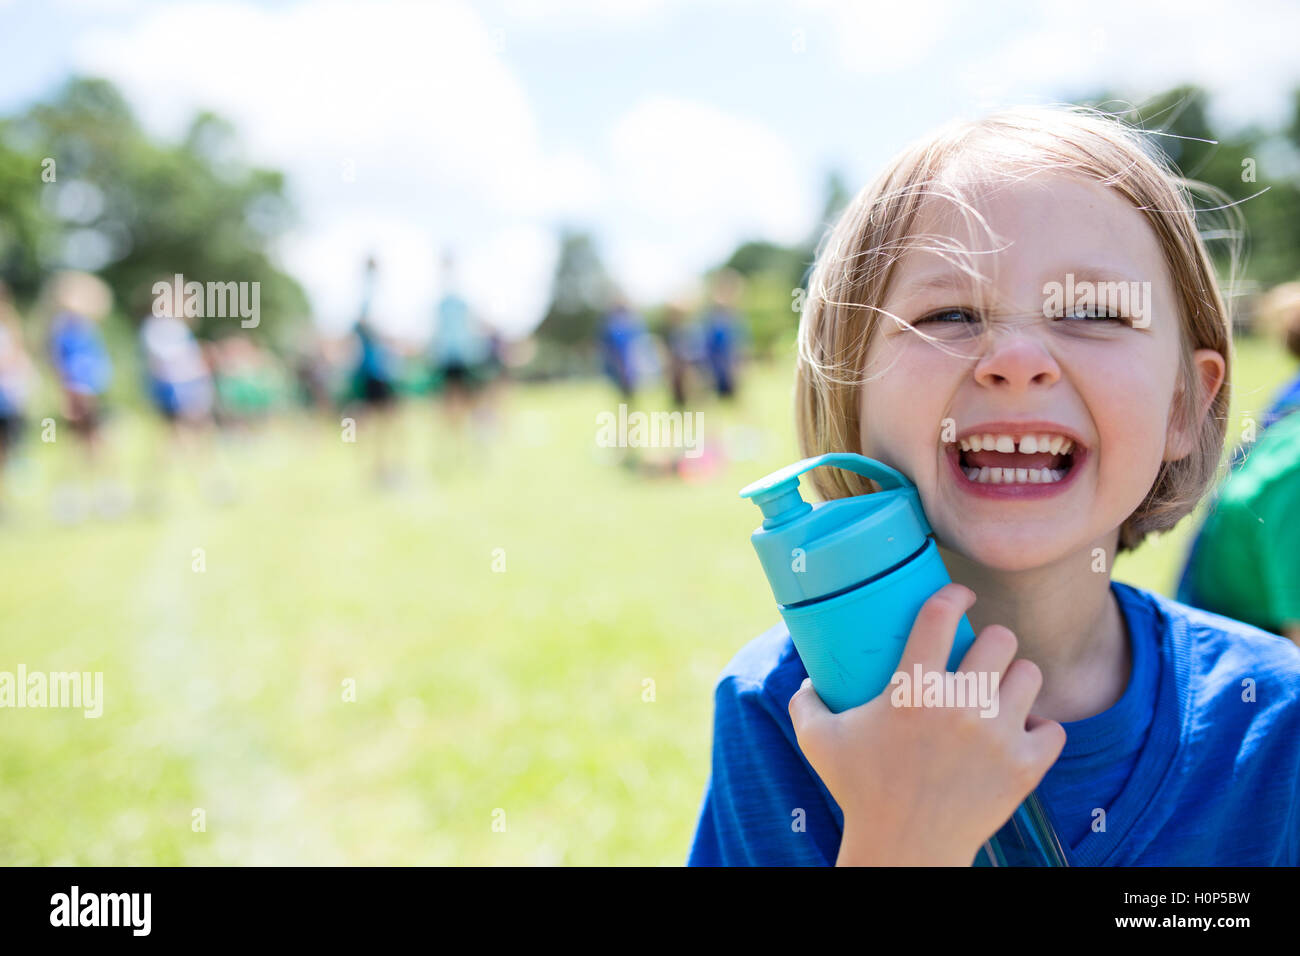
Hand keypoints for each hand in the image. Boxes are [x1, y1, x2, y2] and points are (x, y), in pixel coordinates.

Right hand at [788, 583, 1065, 865]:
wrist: (903, 852)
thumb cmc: (858, 793)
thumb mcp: (818, 741)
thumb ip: (806, 701)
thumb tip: (806, 677)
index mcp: (911, 690)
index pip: (940, 615)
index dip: (955, 594)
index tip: (961, 595)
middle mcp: (959, 706)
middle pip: (1001, 639)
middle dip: (991, 642)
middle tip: (981, 656)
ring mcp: (997, 736)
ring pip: (1030, 675)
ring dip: (1016, 679)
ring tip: (1002, 691)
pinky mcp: (1024, 767)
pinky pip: (1053, 728)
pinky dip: (1040, 729)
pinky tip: (1021, 731)